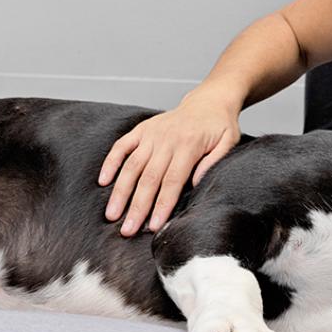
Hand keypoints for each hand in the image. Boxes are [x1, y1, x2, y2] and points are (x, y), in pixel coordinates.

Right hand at [98, 89, 240, 236]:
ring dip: (120, 191)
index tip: (153, 226)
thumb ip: (214, 162)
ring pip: (132, 165)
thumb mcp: (229, 141)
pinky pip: (121, 146)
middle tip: (127, 230)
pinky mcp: (141, 129)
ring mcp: (152, 134)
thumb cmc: (219, 126)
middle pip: (149, 178)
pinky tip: (103, 182)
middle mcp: (167, 139)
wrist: (209, 100)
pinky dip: (110, 162)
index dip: (162, 205)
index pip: (172, 181)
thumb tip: (196, 183)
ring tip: (112, 214)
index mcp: (189, 145)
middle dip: (137, 206)